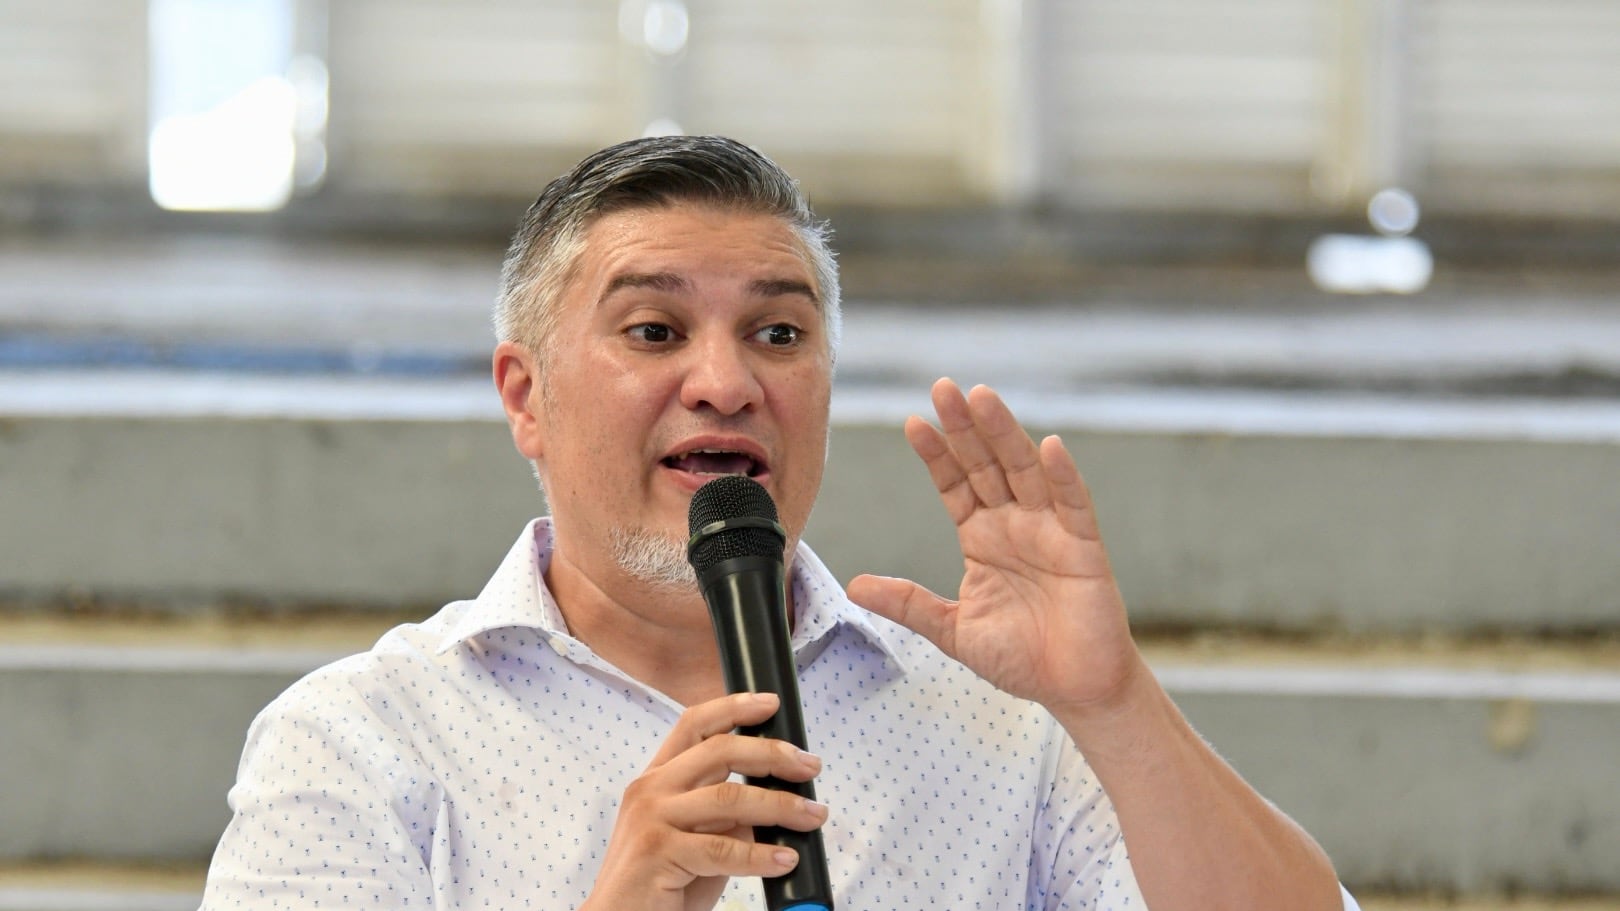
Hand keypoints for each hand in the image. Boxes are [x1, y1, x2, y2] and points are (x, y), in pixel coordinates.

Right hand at [582, 692, 828, 910]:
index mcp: (656, 779)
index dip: (733, 707)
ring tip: (812, 816)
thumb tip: (774, 800)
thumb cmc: (659, 887)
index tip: (770, 704)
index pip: (694, 725)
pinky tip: (784, 860)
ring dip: (780, 805)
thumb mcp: (696, 839)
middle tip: (809, 767)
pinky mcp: (657, 852)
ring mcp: (651, 819)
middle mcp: (650, 790)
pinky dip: (761, 856)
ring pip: (730, 797)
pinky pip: (723, 849)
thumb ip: (724, 816)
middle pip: (720, 751)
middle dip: (773, 754)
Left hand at [848, 378, 1145, 715]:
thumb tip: (854, 585)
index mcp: (982, 538)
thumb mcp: (952, 630)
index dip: (936, 454)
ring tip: (982, 397)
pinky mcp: (1083, 548)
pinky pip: (1073, 504)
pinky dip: (1063, 475)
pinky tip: (1049, 446)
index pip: (955, 484)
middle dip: (965, 428)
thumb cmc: (1021, 658)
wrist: (1073, 689)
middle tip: (944, 388)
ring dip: (1005, 433)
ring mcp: (1050, 531)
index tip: (913, 423)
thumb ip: (909, 603)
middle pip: (986, 464)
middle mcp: (1014, 525)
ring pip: (1024, 471)